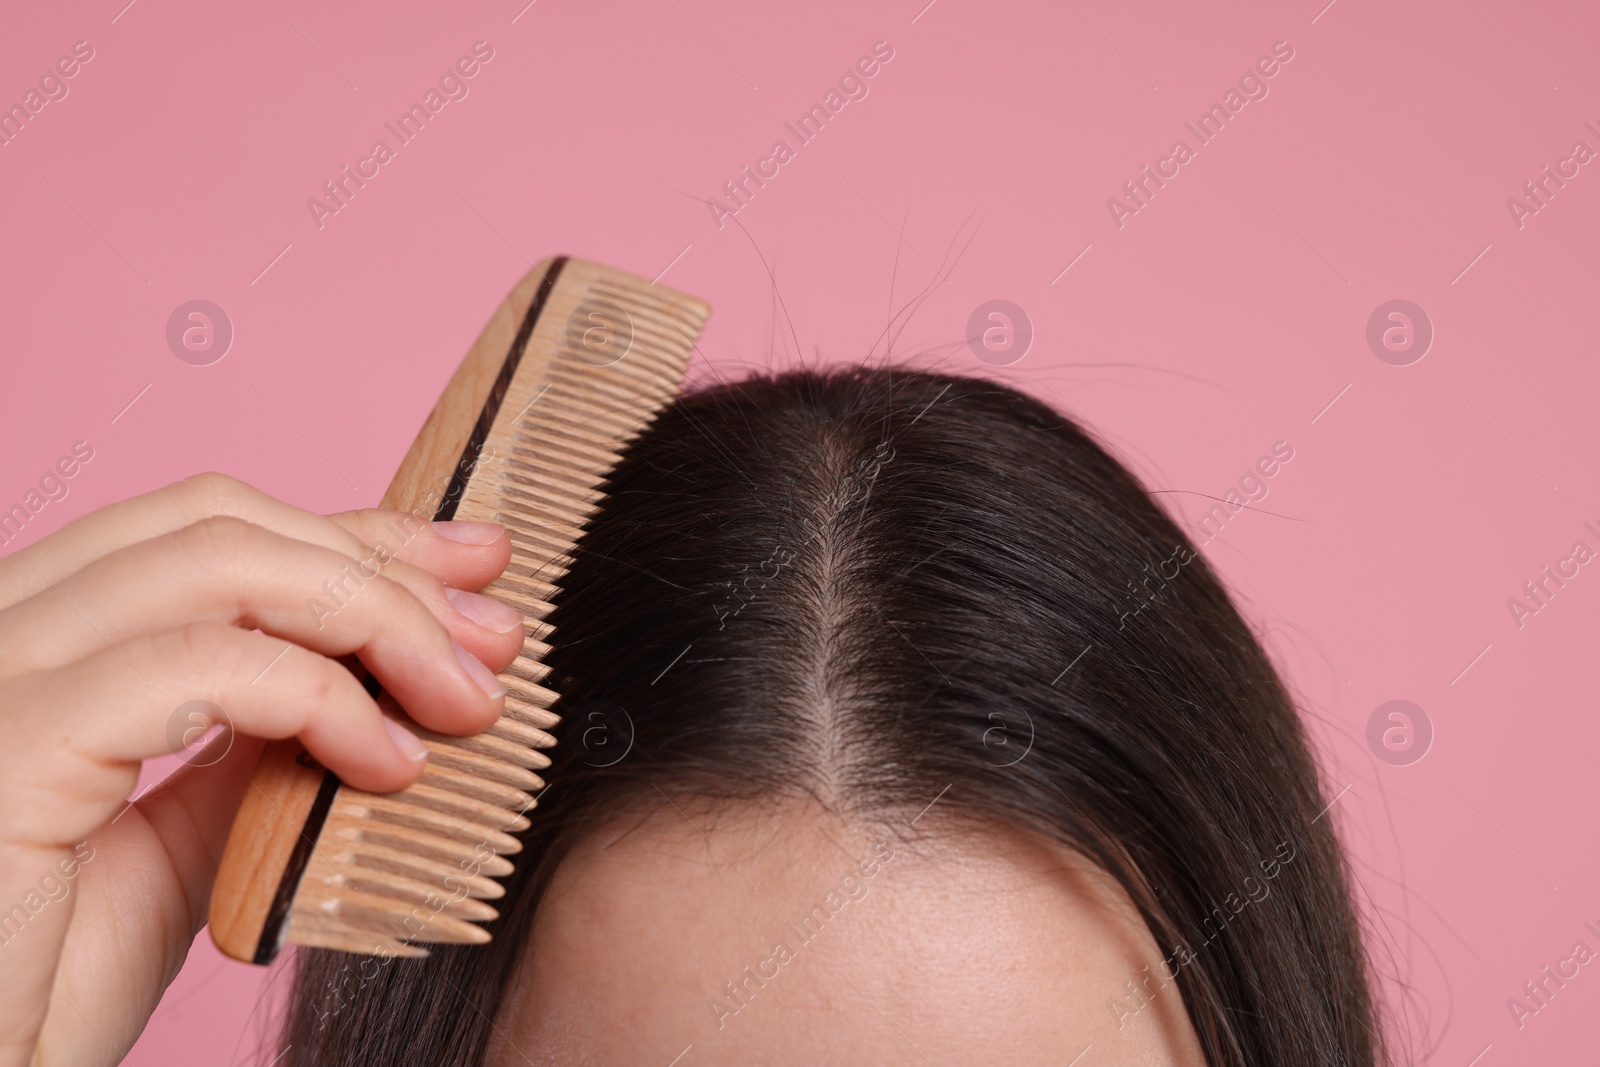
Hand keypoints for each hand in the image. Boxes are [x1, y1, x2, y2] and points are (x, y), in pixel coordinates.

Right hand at [0, 473, 524, 1066]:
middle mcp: (0, 629)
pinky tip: (390, 762)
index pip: (210, 528)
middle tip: (492, 641)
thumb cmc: (42, 985)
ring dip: (377, 621)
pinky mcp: (7, 744)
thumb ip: (256, 738)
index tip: (475, 566)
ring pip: (219, 565)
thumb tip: (377, 667)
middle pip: (221, 524)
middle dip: (384, 572)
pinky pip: (199, 668)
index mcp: (36, 639)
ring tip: (463, 703)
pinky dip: (322, 697)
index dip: (356, 534)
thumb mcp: (184, 838)